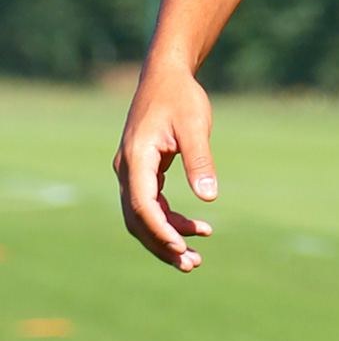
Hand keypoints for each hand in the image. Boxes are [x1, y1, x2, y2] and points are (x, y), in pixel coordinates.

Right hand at [113, 61, 217, 271]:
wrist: (166, 76)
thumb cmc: (181, 98)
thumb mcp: (195, 126)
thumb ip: (200, 161)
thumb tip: (209, 197)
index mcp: (136, 158)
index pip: (142, 205)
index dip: (161, 230)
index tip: (182, 248)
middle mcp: (127, 169)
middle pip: (138, 219)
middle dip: (163, 244)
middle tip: (191, 264)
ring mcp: (132, 172)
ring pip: (143, 216)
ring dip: (166, 237)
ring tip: (195, 257)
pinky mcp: (142, 172)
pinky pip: (151, 205)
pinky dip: (170, 220)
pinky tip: (197, 227)